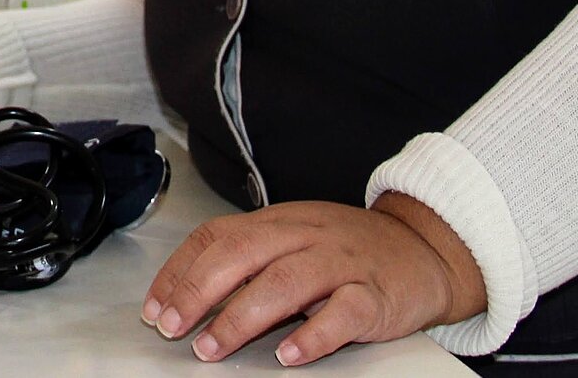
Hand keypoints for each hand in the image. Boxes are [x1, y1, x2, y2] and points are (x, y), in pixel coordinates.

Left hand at [141, 196, 484, 365]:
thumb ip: (243, 260)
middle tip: (173, 328)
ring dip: (240, 317)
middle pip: (241, 254)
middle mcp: (305, 236)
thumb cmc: (346, 251)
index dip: (178, 272)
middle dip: (198, 292)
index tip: (154, 309)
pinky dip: (314, 335)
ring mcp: (341, 263)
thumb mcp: (290, 241)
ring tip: (212, 347)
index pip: (215, 238)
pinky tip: (289, 355)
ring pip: (285, 282)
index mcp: (277, 222)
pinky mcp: (376, 295)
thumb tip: (181, 297)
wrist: (424, 249)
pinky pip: (344, 312)